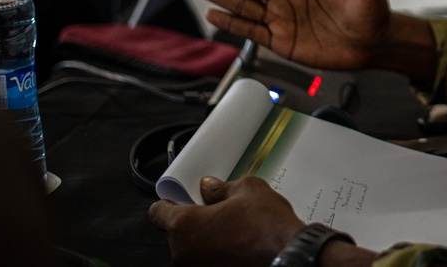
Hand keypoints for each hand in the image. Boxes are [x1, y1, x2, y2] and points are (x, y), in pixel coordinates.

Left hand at [148, 177, 303, 266]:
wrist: (289, 254)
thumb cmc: (267, 227)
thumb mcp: (247, 189)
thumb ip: (221, 188)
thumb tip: (211, 187)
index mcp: (185, 225)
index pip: (158, 212)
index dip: (170, 200)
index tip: (179, 197)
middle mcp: (184, 252)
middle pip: (176, 231)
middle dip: (193, 220)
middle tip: (216, 211)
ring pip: (192, 247)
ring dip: (205, 238)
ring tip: (232, 228)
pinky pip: (206, 260)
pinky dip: (216, 252)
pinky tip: (236, 243)